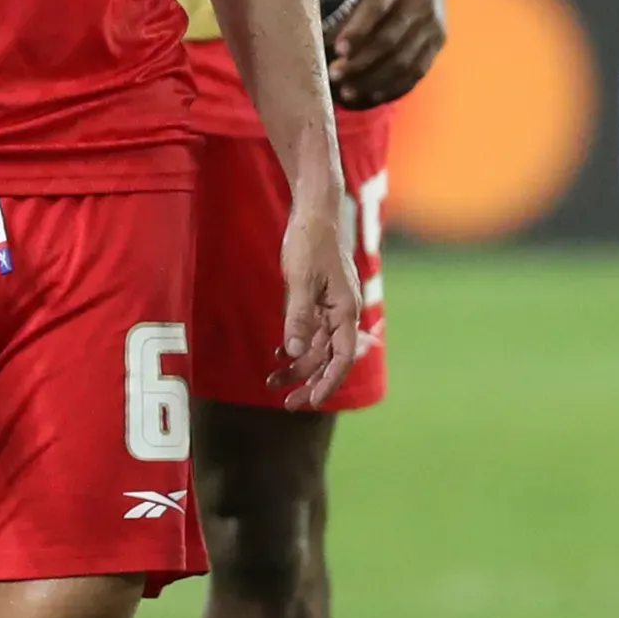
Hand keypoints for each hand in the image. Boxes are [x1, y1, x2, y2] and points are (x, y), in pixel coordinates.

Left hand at [270, 187, 366, 407]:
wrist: (314, 213)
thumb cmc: (310, 242)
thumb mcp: (300, 281)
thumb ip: (298, 318)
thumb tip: (297, 354)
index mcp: (346, 310)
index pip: (342, 357)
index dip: (328, 382)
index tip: (312, 401)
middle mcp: (343, 314)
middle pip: (330, 359)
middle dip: (310, 382)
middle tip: (287, 405)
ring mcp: (332, 309)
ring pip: (319, 349)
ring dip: (298, 367)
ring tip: (272, 382)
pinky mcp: (320, 302)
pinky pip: (312, 333)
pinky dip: (297, 347)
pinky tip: (279, 356)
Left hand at [325, 0, 448, 108]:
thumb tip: (319, 26)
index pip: (377, 7)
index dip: (358, 30)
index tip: (337, 50)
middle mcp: (420, 2)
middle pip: (390, 40)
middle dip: (361, 62)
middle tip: (335, 75)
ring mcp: (432, 25)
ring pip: (404, 61)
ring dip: (374, 81)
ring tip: (348, 92)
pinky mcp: (438, 44)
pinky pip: (416, 73)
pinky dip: (392, 88)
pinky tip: (371, 96)